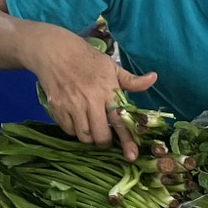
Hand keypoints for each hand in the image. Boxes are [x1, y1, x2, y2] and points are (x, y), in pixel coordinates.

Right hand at [31, 27, 157, 158]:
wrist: (54, 52)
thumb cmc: (87, 59)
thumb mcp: (112, 67)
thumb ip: (132, 80)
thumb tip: (153, 78)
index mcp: (107, 90)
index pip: (120, 120)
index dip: (127, 140)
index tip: (132, 156)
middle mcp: (90, 100)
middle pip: (100, 136)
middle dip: (105, 142)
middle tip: (106, 138)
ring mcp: (71, 105)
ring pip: (83, 136)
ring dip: (90, 137)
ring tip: (92, 126)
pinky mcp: (57, 108)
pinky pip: (68, 130)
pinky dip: (74, 130)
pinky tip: (77, 120)